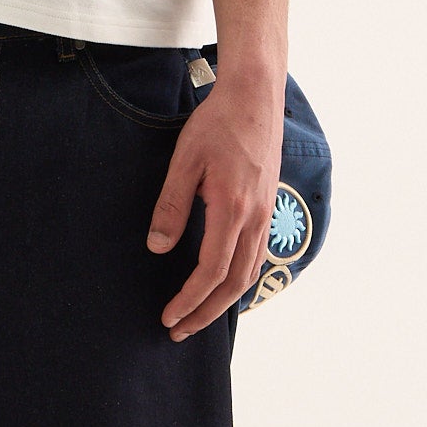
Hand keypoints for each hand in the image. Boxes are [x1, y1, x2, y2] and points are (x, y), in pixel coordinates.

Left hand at [145, 61, 282, 338]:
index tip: (169, 317)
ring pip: (250, 272)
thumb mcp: (184, 160)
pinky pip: (258, 254)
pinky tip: (225, 283)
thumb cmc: (217, 123)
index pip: (211, 272)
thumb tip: (158, 247)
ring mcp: (266, 212)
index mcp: (233, 208)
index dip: (189, 300)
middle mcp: (255, 217)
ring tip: (199, 315)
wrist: (255, 95)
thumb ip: (171, 206)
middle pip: (234, 284)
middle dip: (206, 312)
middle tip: (179, 331)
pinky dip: (240, 278)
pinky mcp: (268, 205)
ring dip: (224, 300)